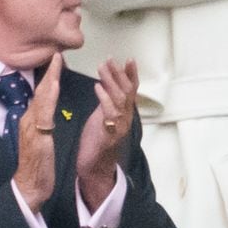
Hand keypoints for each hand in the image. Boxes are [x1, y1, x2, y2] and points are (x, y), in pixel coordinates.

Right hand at [13, 54, 61, 212]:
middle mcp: (28, 120)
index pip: (41, 94)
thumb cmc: (36, 166)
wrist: (28, 186)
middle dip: (49, 72)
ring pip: (41, 98)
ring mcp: (31, 127)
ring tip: (56, 62)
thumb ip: (41, 125)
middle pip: (40, 91)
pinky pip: (43, 113)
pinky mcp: (37, 136)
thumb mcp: (39, 140)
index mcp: (31, 120)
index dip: (49, 78)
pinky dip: (48, 98)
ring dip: (49, 79)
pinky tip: (54, 86)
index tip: (56, 62)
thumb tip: (44, 113)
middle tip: (57, 54)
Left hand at [76, 59, 138, 211]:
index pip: (132, 90)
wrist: (94, 168)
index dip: (132, 74)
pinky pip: (110, 113)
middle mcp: (126, 119)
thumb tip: (108, 82)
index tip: (129, 59)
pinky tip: (97, 86)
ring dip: (111, 81)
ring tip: (103, 67)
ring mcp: (119, 127)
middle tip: (111, 59)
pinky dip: (104, 98)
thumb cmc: (97, 141)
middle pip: (127, 92)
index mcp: (124, 113)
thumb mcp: (103, 116)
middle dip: (120, 74)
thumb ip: (108, 101)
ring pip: (120, 99)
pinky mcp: (109, 135)